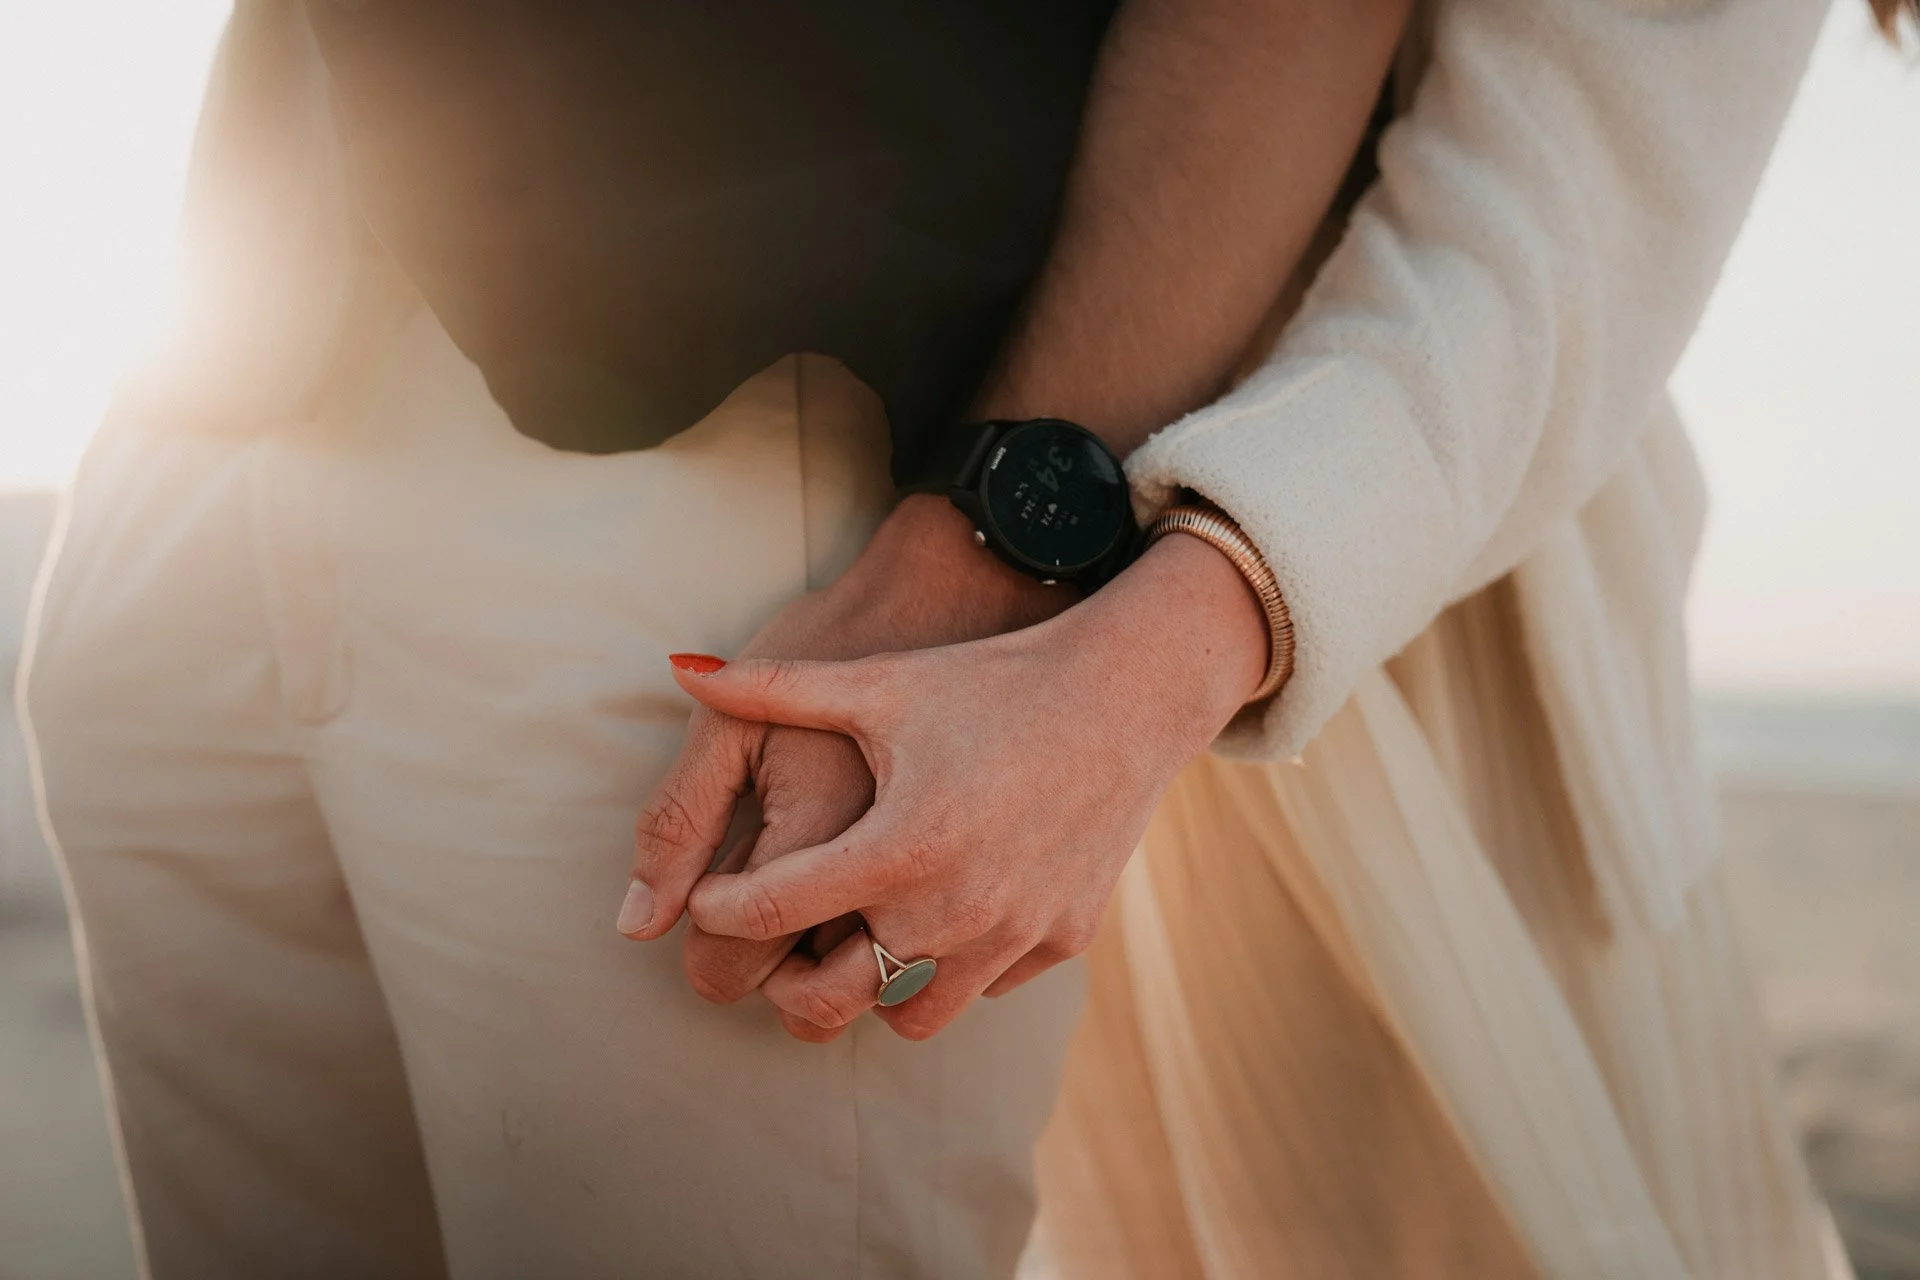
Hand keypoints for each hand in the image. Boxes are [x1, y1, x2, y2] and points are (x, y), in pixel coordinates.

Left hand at [620, 496, 1067, 1040]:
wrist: (1126, 693)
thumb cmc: (990, 682)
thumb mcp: (880, 683)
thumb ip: (772, 686)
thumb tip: (677, 666)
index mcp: (896, 845)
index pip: (769, 911)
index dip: (719, 909)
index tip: (707, 897)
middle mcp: (954, 906)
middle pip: (827, 999)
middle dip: (779, 984)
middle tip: (766, 952)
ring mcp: (1012, 934)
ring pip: (907, 1016)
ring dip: (868, 991)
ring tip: (850, 946)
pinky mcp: (1060, 943)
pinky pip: (982, 989)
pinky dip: (948, 969)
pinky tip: (934, 920)